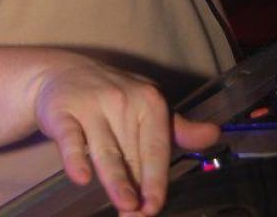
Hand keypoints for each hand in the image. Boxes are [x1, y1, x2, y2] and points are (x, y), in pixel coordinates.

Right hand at [31, 59, 219, 215]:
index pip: (156, 147)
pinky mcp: (62, 112)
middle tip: (139, 214)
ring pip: (105, 150)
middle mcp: (121, 100)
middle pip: (131, 154)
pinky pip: (70, 139)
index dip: (157, 179)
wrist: (62, 73)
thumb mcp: (147, 105)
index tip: (155, 206)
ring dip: (115, 178)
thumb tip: (214, 134)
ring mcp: (91, 105)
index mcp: (148, 100)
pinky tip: (81, 176)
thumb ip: (178, 128)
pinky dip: (76, 157)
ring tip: (125, 204)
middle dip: (135, 187)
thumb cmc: (112, 96)